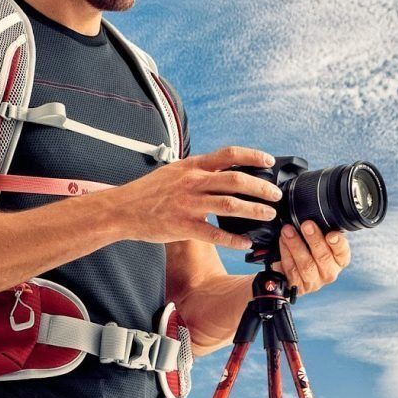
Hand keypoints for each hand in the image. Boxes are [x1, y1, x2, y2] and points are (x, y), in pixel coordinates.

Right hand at [108, 146, 282, 249]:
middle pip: (236, 180)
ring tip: (268, 215)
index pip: (229, 154)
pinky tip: (245, 243)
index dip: (252, 156)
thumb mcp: (174, 171)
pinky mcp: (183, 226)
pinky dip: (233, 239)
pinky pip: (214, 234)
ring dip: (254, 211)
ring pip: (230, 205)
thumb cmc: (148, 191)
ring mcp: (188, 204)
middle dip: (261, 188)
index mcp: (193, 166)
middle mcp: (193, 182)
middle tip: (276, 196)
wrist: (121, 209)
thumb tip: (223, 168)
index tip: (269, 162)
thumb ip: (198, 169)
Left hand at [271, 220, 350, 296]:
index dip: (338, 244)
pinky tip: (282, 242)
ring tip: (288, 231)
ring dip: (296, 246)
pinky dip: (285, 254)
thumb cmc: (309, 249)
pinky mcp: (298, 287)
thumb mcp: (319, 238)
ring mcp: (314, 282)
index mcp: (339, 260)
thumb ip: (321, 230)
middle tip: (306, 225)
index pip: (342, 252)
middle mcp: (329, 273)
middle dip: (314, 240)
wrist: (293, 270)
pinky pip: (291, 270)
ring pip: (306, 265)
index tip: (331, 234)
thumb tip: (314, 214)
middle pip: (323, 258)